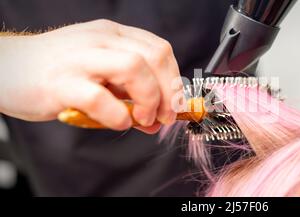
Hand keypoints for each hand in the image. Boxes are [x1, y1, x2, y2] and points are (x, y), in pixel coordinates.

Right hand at [0, 19, 182, 133]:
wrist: (7, 67)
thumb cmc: (57, 73)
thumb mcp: (100, 76)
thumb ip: (128, 95)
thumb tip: (157, 120)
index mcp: (112, 35)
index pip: (160, 50)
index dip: (174, 80)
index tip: (175, 105)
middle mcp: (99, 40)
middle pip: (153, 57)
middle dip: (168, 92)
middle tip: (163, 116)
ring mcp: (79, 58)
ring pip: (133, 67)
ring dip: (149, 99)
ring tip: (143, 118)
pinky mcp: (60, 83)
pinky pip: (99, 97)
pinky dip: (117, 114)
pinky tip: (118, 122)